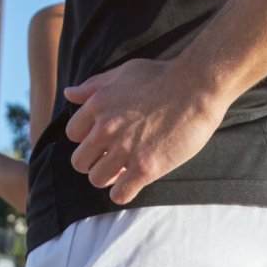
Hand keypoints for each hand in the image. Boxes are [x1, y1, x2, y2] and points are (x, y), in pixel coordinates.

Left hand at [65, 58, 226, 204]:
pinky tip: (135, 183)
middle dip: (95, 162)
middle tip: (113, 159)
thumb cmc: (163, 77)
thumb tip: (69, 94)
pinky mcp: (145, 168)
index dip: (88, 139)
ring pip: (96, 180)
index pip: (73, 134)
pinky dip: (124, 193)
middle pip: (80, 162)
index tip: (104, 140)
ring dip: (109, 179)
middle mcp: (106, 129)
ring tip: (125, 172)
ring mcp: (125, 150)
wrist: (197, 87)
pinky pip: (120, 194)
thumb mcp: (123, 72)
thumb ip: (93, 85)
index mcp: (98, 105)